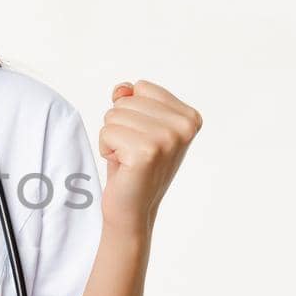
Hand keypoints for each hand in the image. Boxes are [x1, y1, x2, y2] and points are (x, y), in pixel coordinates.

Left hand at [98, 79, 201, 234]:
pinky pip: (106, 132)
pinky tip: (122, 166)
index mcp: (189, 117)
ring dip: (112, 138)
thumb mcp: (137, 125)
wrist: (132, 208)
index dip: (132, 112)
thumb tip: (122, 88)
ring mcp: (168, 139)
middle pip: (126, 101)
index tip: (142, 137)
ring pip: (113, 115)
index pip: (141, 87)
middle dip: (120, 125)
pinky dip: (106, 149)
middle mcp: (184, 126)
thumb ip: (131, 99)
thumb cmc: (133, 164)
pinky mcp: (147, 153)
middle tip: (132, 151)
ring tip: (128, 159)